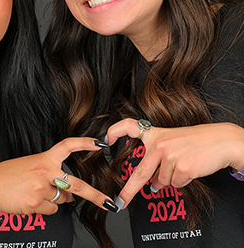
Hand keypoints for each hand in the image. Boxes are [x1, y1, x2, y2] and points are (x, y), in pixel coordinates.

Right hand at [0, 137, 116, 214]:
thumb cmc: (9, 174)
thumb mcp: (31, 166)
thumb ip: (51, 176)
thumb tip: (68, 193)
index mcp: (44, 158)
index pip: (68, 146)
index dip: (84, 143)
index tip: (99, 144)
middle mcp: (45, 172)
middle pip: (76, 185)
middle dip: (95, 196)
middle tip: (109, 203)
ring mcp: (41, 189)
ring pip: (62, 199)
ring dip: (57, 198)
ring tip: (37, 191)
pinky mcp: (36, 204)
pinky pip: (51, 209)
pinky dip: (46, 207)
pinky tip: (32, 200)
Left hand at [106, 119, 243, 209]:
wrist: (221, 140)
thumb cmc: (197, 140)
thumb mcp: (172, 142)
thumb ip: (158, 159)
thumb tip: (153, 184)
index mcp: (155, 134)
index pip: (129, 126)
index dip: (114, 131)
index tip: (105, 140)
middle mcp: (159, 144)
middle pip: (140, 172)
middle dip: (129, 190)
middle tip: (121, 200)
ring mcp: (169, 155)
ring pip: (162, 181)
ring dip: (170, 180)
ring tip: (183, 164)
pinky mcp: (182, 167)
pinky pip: (176, 184)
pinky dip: (182, 181)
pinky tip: (189, 168)